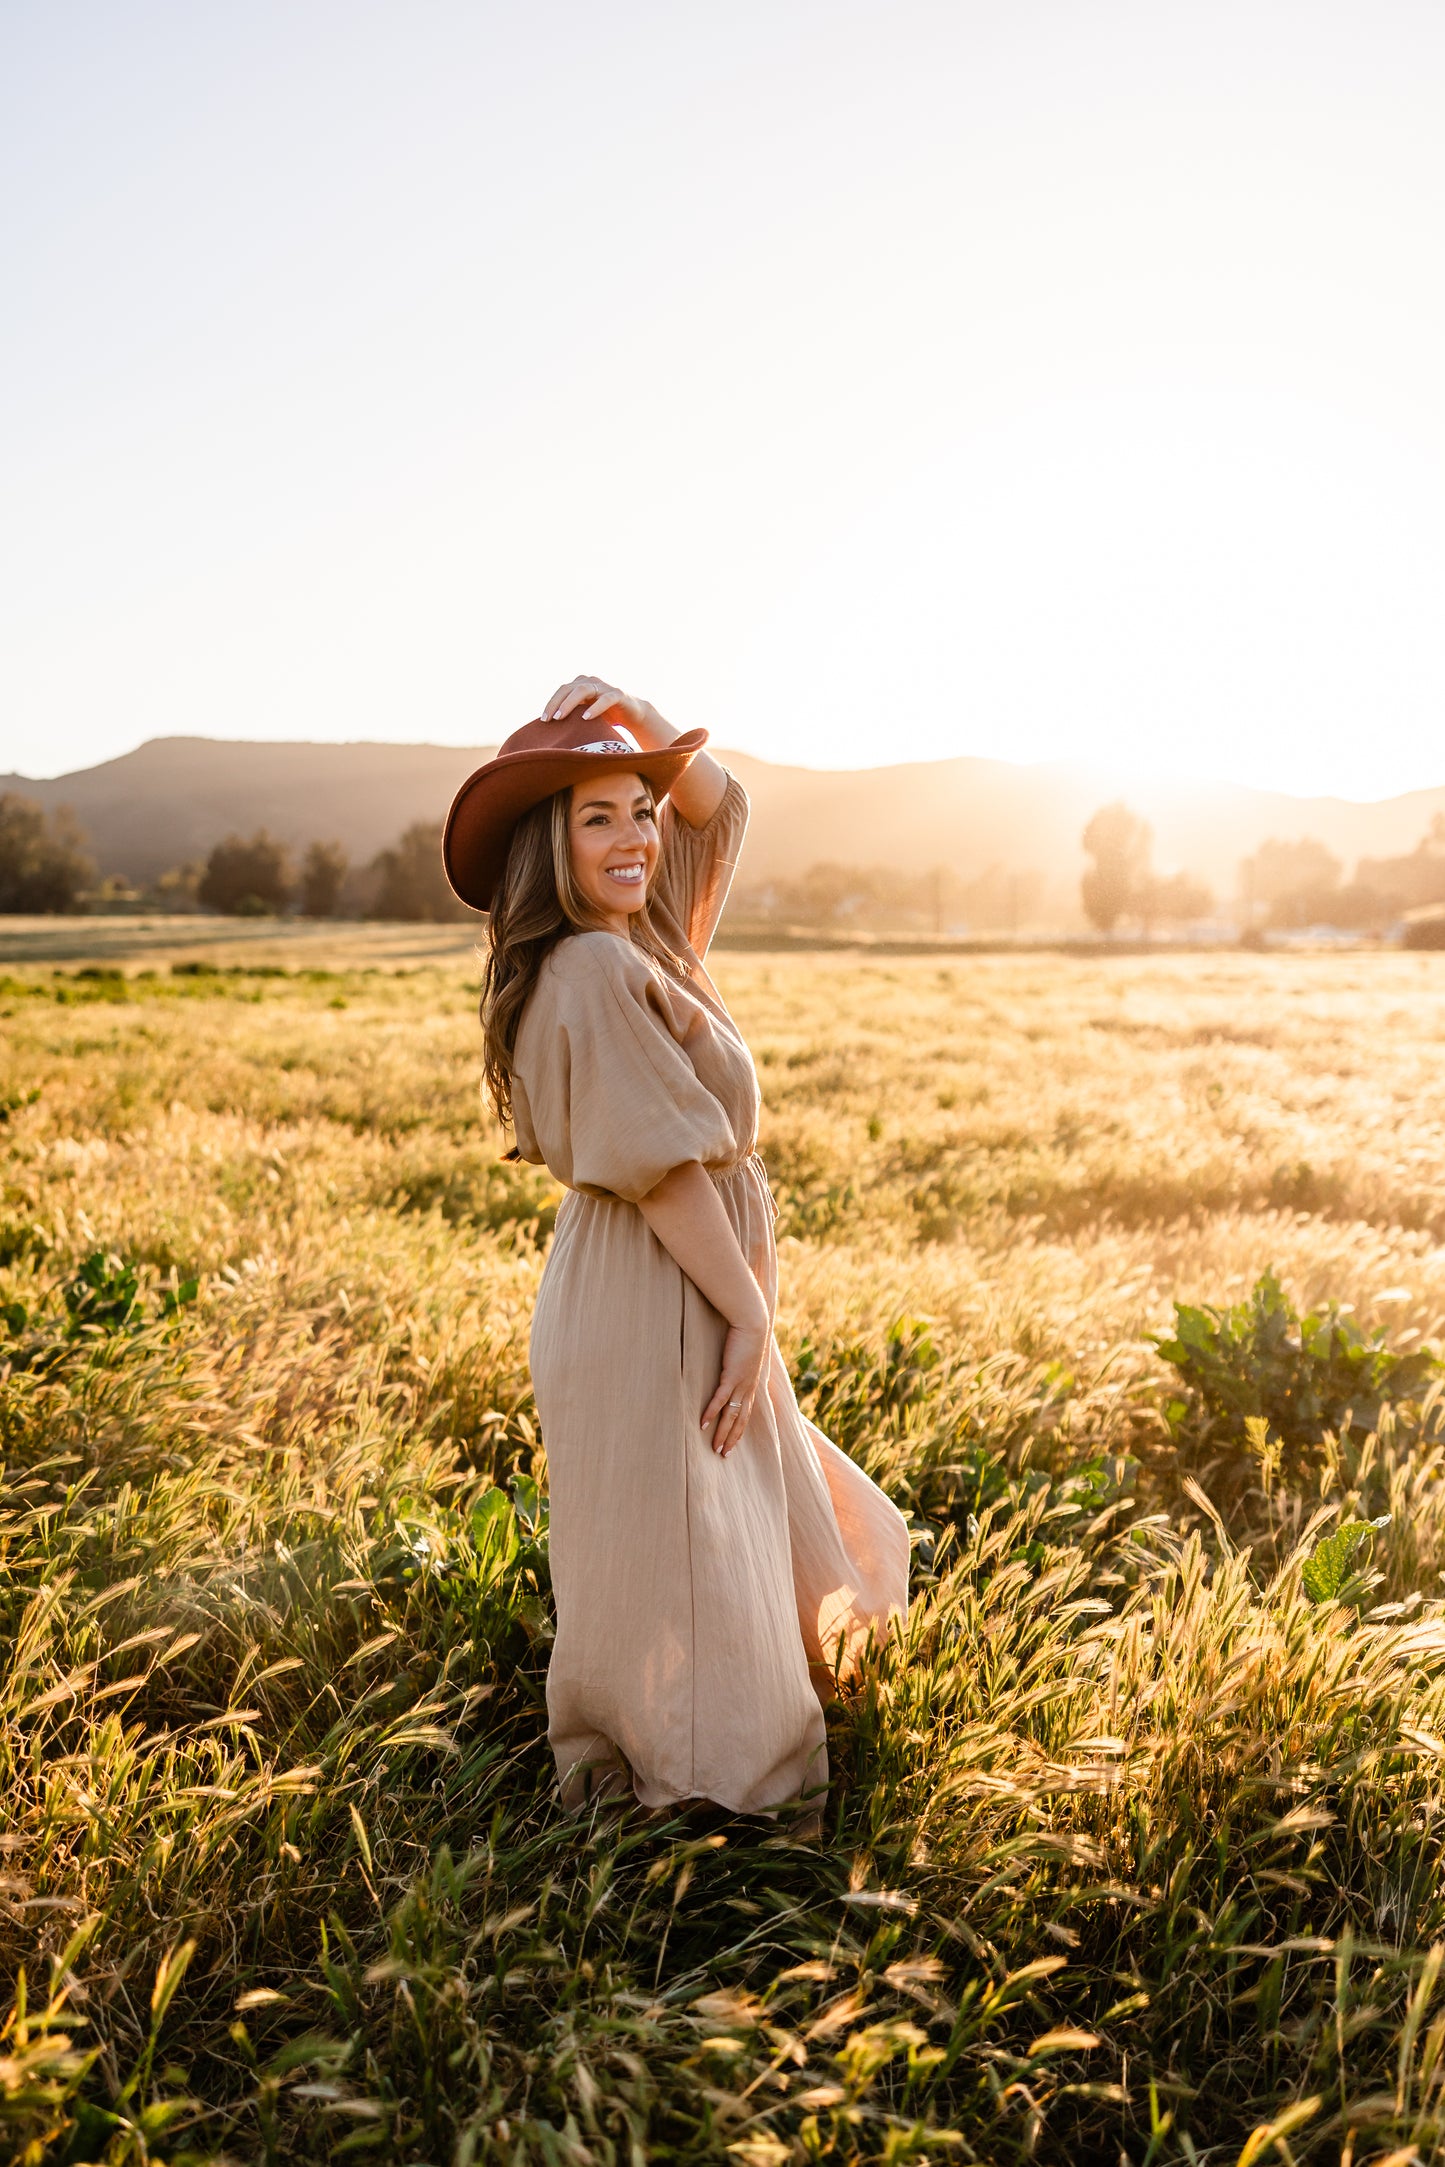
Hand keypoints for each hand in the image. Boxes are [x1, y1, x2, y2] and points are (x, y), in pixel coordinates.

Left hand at [541, 676, 656, 741]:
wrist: (633, 714)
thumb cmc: (605, 717)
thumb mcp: (585, 716)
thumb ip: (570, 717)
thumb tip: (548, 732)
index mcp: (581, 685)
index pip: (562, 690)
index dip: (551, 703)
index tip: (543, 720)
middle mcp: (591, 682)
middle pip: (569, 688)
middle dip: (557, 703)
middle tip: (550, 719)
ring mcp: (604, 687)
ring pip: (584, 690)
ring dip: (570, 703)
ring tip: (561, 717)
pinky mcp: (618, 694)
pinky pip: (605, 699)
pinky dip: (595, 707)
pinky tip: (586, 718)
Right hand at [700, 1312, 769, 1459]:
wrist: (752, 1322)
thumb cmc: (747, 1334)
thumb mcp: (745, 1354)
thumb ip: (739, 1363)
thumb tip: (734, 1365)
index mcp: (751, 1385)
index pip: (745, 1414)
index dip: (739, 1430)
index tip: (732, 1444)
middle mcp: (748, 1388)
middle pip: (740, 1420)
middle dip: (731, 1438)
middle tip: (723, 1455)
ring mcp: (741, 1383)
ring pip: (731, 1415)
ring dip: (722, 1433)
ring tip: (714, 1447)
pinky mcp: (731, 1375)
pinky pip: (720, 1399)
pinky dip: (711, 1413)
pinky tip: (703, 1425)